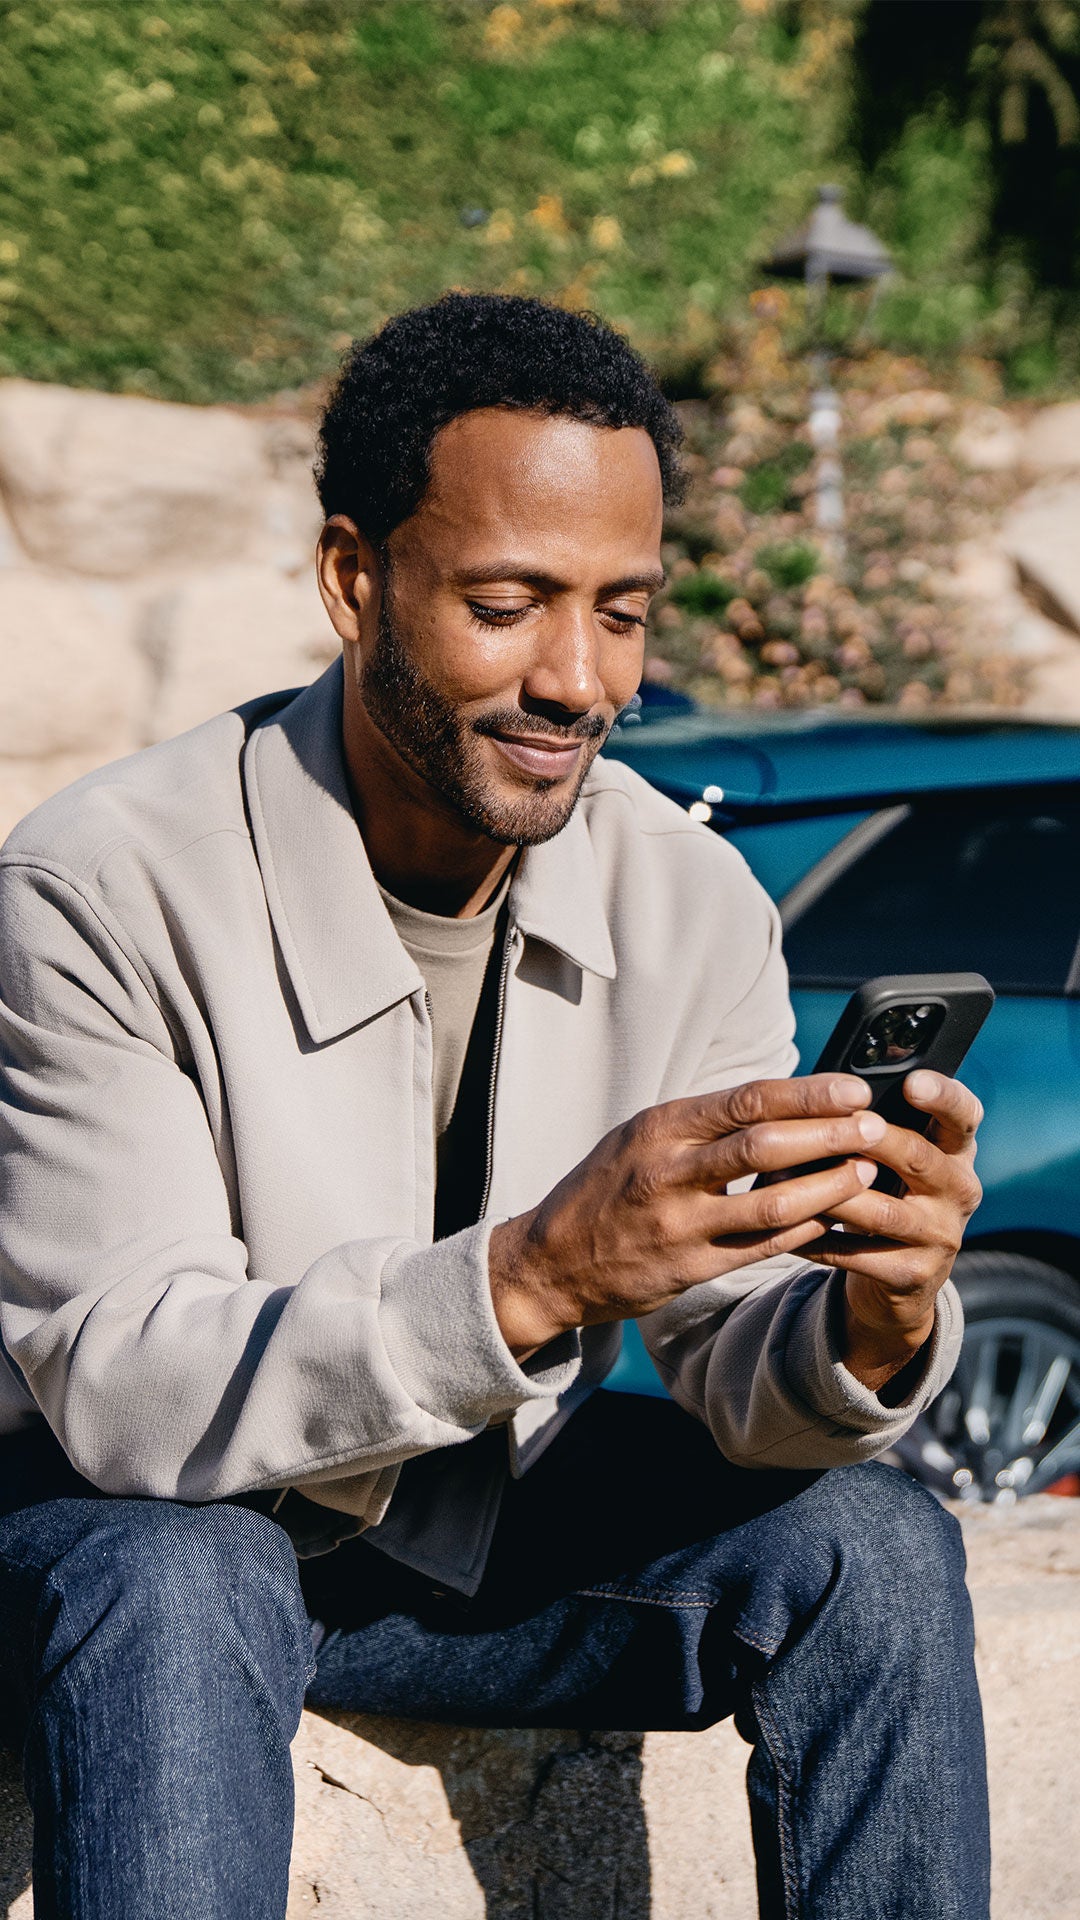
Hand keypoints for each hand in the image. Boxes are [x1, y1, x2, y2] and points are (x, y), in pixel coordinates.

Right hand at [489, 1074, 885, 1358]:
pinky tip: (834, 1217)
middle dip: (828, 1134)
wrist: (552, 1261)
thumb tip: (780, 1099)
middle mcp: (668, 1172)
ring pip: (771, 1202)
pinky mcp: (690, 1268)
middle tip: (875, 1126)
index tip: (854, 1089)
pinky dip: (804, 1229)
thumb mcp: (642, 1138)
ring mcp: (680, 1223)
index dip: (808, 1094)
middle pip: (765, 1145)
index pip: (746, 1100)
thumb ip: (703, 1122)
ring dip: (828, 1185)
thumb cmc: (607, 1188)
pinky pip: (761, 1247)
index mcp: (660, 1128)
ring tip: (866, 1172)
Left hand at [804, 1071, 983, 1391]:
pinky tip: (786, 1226)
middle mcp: (959, 1190)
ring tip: (790, 1179)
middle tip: (840, 1123)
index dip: (943, 1096)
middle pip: (920, 1157)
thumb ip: (878, 1124)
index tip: (912, 1082)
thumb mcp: (896, 1158)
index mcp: (956, 1150)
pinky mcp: (916, 1274)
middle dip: (876, 1138)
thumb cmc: (888, 1193)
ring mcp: (941, 1235)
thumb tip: (831, 1086)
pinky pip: (859, 1255)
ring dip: (834, 1194)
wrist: (900, 1277)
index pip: (964, 1115)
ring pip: (884, 1211)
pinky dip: (818, 1239)